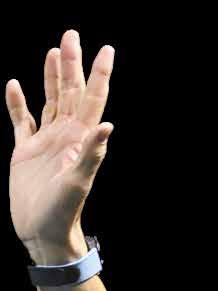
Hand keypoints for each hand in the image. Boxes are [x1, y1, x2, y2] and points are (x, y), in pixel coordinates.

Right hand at [5, 29, 114, 260]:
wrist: (42, 233)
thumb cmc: (63, 212)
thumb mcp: (78, 182)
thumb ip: (92, 154)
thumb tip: (108, 126)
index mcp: (79, 140)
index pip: (92, 100)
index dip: (99, 75)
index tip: (106, 49)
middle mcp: (65, 136)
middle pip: (71, 93)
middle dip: (72, 64)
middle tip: (71, 35)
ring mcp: (45, 142)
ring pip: (50, 101)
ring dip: (51, 77)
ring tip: (53, 51)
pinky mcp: (25, 151)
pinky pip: (21, 120)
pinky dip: (17, 103)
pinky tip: (14, 85)